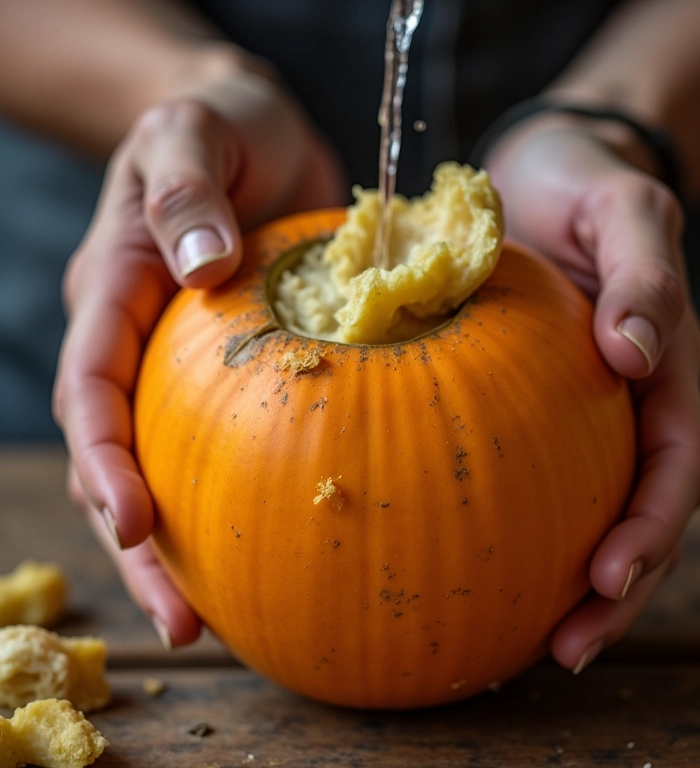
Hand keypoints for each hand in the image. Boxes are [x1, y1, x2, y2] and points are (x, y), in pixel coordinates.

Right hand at [53, 52, 345, 647]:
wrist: (255, 134)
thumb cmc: (222, 127)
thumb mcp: (197, 133)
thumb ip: (186, 193)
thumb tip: (202, 268)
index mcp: (117, 290)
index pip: (94, 390)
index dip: (106, 461)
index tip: (136, 524)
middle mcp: (141, 341)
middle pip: (119, 456)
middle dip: (141, 544)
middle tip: (183, 623)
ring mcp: (185, 363)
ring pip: (170, 465)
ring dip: (188, 545)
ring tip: (220, 617)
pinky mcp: (235, 370)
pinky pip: (229, 441)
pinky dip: (241, 497)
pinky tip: (276, 544)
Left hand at [485, 113, 699, 672]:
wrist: (545, 169)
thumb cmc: (584, 184)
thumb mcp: (624, 210)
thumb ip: (643, 274)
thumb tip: (638, 353)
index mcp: (659, 362)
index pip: (672, 461)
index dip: (649, 526)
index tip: (605, 578)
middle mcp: (627, 396)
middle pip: (639, 507)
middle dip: (617, 585)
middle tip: (568, 646)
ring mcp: (581, 402)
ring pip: (592, 503)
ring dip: (576, 579)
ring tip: (539, 639)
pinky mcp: (528, 396)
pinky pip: (533, 467)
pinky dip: (521, 520)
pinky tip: (479, 559)